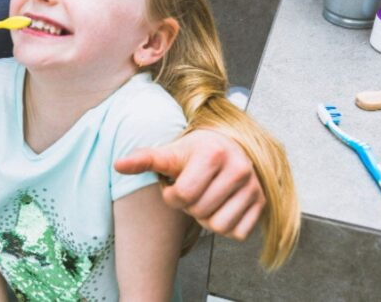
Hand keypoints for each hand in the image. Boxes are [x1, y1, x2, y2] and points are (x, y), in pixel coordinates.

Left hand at [114, 129, 264, 239]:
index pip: (184, 196)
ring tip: (205, 200)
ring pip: (219, 226)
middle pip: (200, 212)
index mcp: (213, 153)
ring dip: (206, 219)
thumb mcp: (169, 153)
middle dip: (189, 207)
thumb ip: (144, 159)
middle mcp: (239, 167)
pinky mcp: (261, 202)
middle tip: (192, 192)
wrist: (226, 146)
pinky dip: (225, 227)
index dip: (172, 196)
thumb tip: (118, 164)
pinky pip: (238, 233)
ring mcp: (253, 186)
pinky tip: (220, 207)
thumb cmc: (193, 152)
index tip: (175, 186)